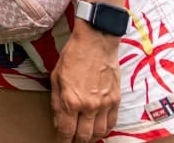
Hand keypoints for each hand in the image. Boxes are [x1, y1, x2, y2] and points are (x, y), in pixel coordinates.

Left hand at [49, 28, 120, 142]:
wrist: (96, 42)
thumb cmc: (73, 55)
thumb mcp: (56, 77)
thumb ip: (57, 102)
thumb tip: (58, 121)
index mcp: (72, 100)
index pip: (67, 131)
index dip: (63, 140)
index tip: (61, 142)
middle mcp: (89, 106)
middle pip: (84, 136)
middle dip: (76, 141)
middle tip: (72, 140)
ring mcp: (105, 104)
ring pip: (100, 132)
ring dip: (91, 137)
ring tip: (85, 137)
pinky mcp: (116, 100)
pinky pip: (112, 123)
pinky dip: (106, 130)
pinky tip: (99, 129)